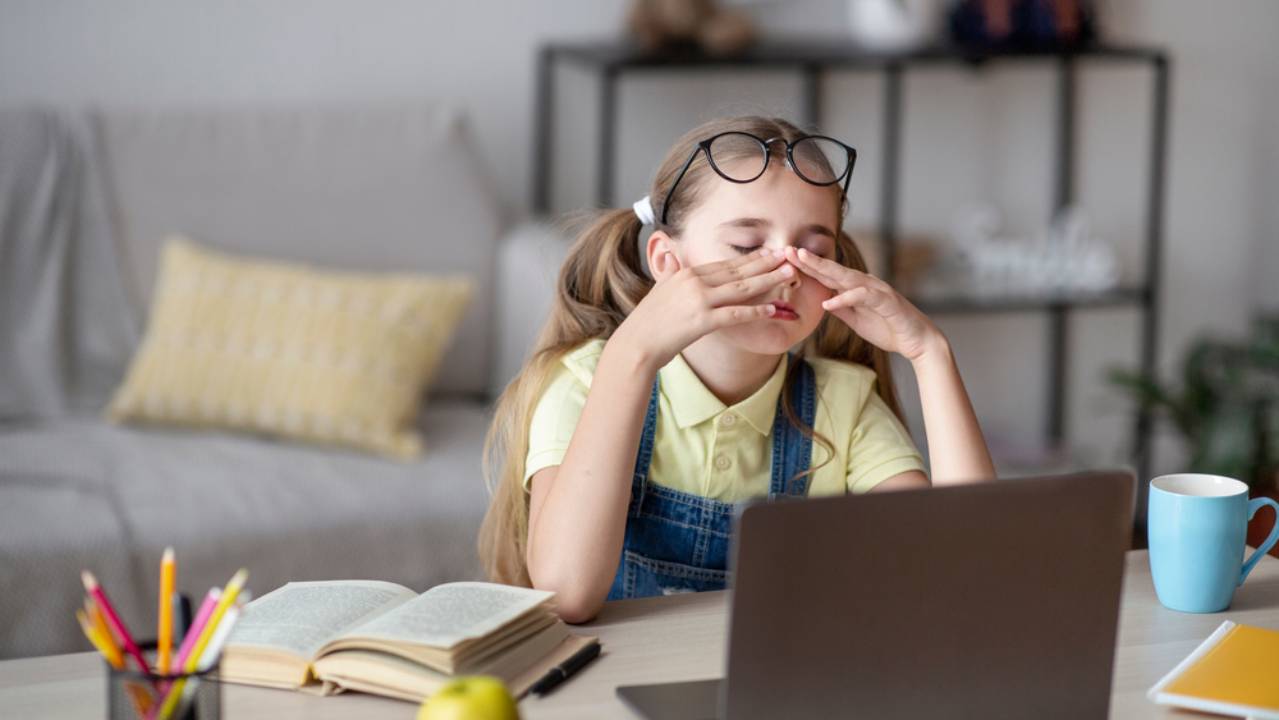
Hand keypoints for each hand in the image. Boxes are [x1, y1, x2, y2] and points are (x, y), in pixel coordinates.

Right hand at [613, 248, 793, 372]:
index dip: (750, 258)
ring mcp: (698, 301)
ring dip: (768, 280)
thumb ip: (670, 272)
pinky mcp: (702, 321)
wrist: (636, 344)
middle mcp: (694, 283)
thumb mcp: (659, 289)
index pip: (725, 264)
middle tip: (789, 255)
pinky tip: (772, 309)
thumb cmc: (647, 322)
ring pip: (741, 288)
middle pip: (738, 271)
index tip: (769, 252)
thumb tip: (671, 255)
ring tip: (788, 273)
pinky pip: (734, 314)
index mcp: (686, 274)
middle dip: (766, 263)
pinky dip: (755, 311)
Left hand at [785, 246, 943, 363]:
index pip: (826, 275)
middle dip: (809, 259)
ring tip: (803, 261)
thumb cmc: (887, 328)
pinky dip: (845, 298)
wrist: (916, 340)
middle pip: (832, 269)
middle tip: (787, 249)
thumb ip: (841, 308)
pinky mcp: (886, 301)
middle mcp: (864, 283)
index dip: (806, 266)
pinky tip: (829, 301)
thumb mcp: (856, 320)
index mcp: (855, 288)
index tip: (784, 259)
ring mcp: (876, 290)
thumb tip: (822, 300)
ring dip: (824, 268)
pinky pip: (862, 297)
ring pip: (846, 276)